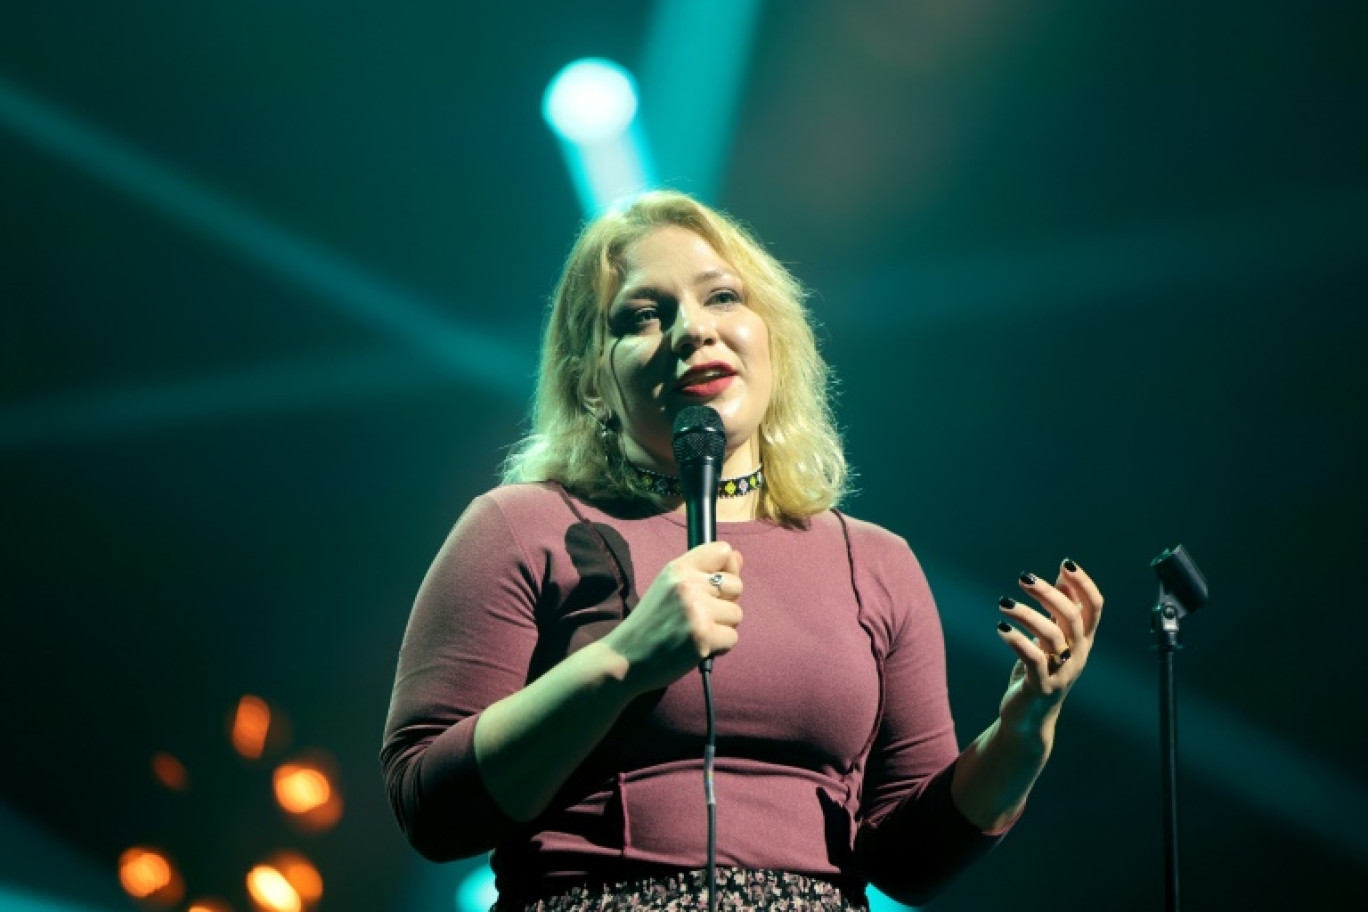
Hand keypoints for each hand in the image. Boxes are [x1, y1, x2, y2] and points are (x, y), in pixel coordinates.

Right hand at [601, 541, 743, 693]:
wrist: (624, 658)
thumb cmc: (650, 624)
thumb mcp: (670, 588)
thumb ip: (704, 572)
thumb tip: (739, 557)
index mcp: (678, 568)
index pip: (723, 550)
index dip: (727, 568)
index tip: (716, 585)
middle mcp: (687, 584)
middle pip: (736, 585)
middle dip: (725, 603)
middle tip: (699, 616)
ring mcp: (696, 610)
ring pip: (736, 614)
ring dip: (722, 627)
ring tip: (694, 632)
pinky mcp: (703, 636)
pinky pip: (732, 638)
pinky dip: (719, 647)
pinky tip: (697, 647)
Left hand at [995, 559, 1103, 741]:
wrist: (1029, 718)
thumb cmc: (1040, 672)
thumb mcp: (1053, 638)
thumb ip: (1060, 609)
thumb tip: (1064, 574)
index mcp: (1083, 640)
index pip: (1094, 607)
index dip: (1084, 584)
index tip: (1066, 563)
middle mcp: (1078, 654)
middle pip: (1071, 616)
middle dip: (1048, 593)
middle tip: (1023, 578)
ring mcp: (1061, 671)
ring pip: (1051, 635)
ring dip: (1026, 615)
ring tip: (1003, 604)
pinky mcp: (1041, 686)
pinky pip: (1032, 659)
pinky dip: (1016, 640)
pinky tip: (1001, 629)